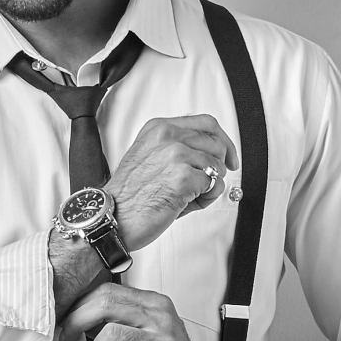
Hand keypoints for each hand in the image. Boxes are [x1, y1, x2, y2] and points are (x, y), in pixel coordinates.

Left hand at [60, 281, 214, 340]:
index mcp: (155, 304)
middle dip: (77, 322)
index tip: (70, 317)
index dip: (81, 304)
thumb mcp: (149, 329)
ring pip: (110, 335)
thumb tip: (81, 316)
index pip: (109, 291)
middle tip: (69, 338)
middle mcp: (160, 319)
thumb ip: (122, 318)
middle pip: (106, 306)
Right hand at [106, 114, 237, 251]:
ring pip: (218, 166)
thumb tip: (211, 155)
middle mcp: (167, 136)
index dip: (223, 140)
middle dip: (217, 168)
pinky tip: (187, 203)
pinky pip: (215, 185)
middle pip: (216, 144)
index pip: (205, 123)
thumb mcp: (149, 156)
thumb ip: (177, 147)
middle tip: (203, 185)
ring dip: (209, 185)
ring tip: (188, 196)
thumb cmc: (129, 195)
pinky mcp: (184, 177)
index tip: (228, 156)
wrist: (112, 217)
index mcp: (159, 128)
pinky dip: (207, 198)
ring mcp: (176, 155)